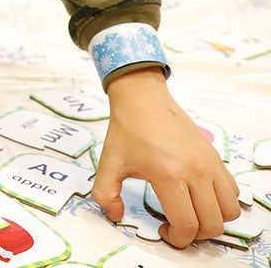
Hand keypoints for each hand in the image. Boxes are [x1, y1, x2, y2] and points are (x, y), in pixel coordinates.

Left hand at [91, 68, 239, 247]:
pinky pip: (232, 192)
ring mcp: (210, 164)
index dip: (177, 239)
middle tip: (176, 225)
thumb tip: (117, 215)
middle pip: (212, 224)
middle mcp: (196, 171)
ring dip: (212, 220)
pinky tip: (199, 196)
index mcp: (169, 175)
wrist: (142, 99)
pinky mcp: (216, 157)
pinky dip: (221, 203)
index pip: (187, 224)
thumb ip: (105, 194)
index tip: (163, 230)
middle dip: (195, 235)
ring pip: (229, 211)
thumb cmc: (126, 130)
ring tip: (190, 213)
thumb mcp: (108, 162)